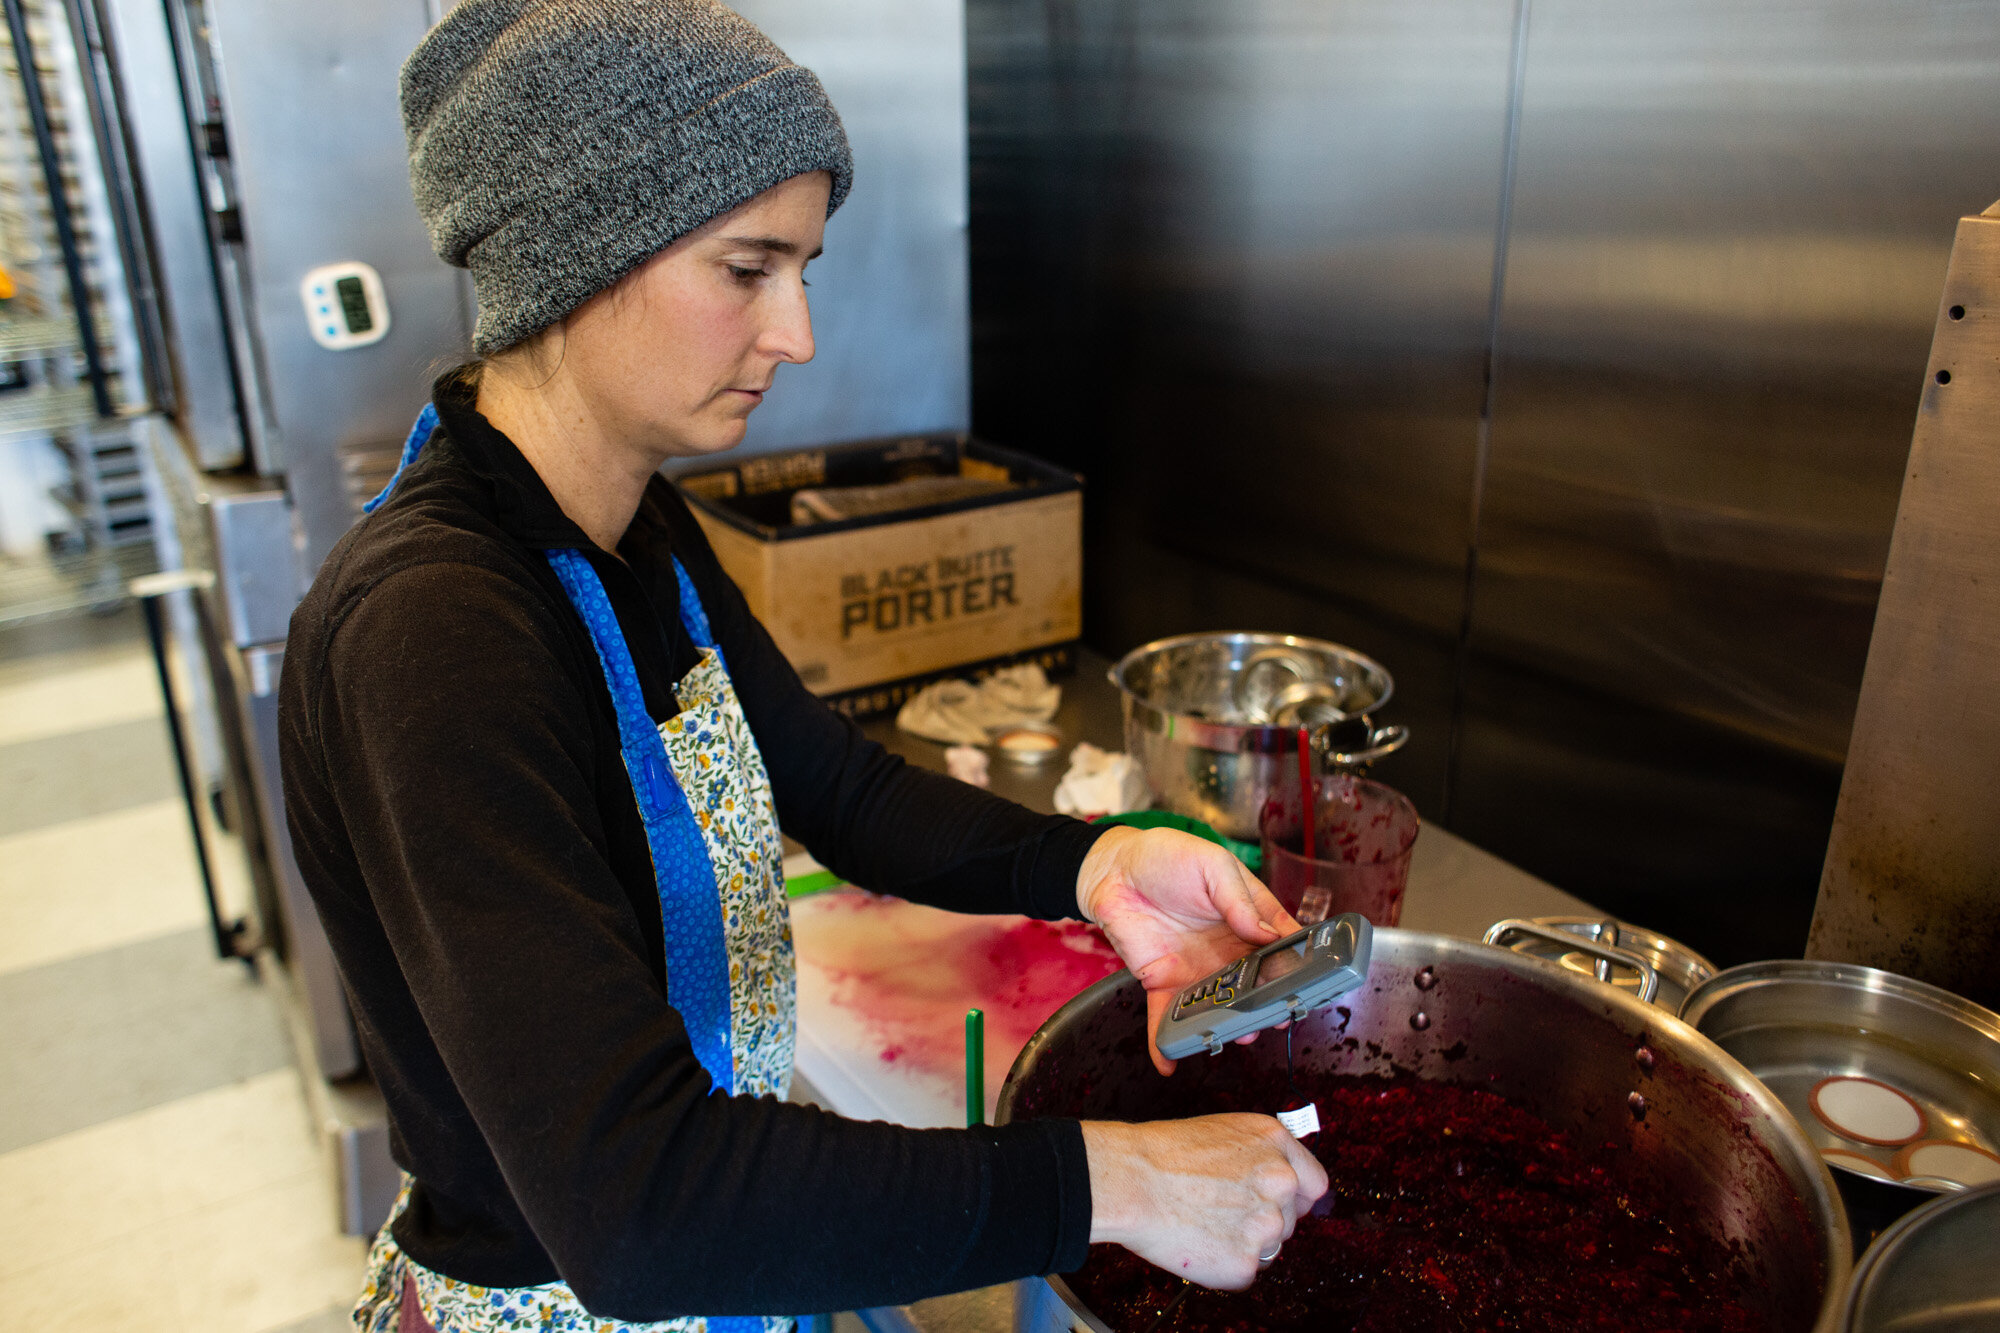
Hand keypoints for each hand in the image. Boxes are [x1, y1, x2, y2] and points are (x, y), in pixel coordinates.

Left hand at [1076, 826, 1301, 1073]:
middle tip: (1278, 1018)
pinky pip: (1167, 1018)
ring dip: (1230, 1027)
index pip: (1283, 946)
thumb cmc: (1166, 856)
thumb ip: (1241, 901)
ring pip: (1221, 1008)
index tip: (1310, 985)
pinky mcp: (1164, 983)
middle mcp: (1229, 950)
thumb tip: (1268, 935)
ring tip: (1239, 1035)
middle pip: (1258, 986)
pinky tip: (1169, 1062)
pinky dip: (1167, 1042)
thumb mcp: (1213, 865)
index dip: (1299, 967)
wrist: (1113, 868)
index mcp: (1248, 918)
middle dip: (1269, 1006)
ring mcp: (1198, 970)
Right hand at [1081, 1115, 1328, 1289]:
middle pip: (1290, 1219)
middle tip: (1221, 1212)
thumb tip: (1274, 1182)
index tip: (1279, 1203)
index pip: (1315, 1183)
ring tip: (1204, 1223)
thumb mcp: (1224, 1131)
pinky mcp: (1246, 1262)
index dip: (1294, 1196)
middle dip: (1262, 1220)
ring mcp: (1267, 1223)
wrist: (1131, 1180)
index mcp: (1275, 1142)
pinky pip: (1245, 1272)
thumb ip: (1260, 1155)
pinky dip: (1223, 1265)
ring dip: (1243, 1244)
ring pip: (1269, 1247)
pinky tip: (1198, 1242)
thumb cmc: (1162, 1153)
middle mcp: (1281, 1180)